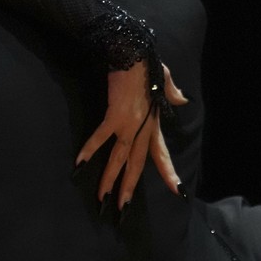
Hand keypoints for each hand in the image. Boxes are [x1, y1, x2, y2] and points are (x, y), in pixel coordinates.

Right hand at [75, 62, 189, 209]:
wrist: (133, 50)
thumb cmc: (147, 62)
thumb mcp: (165, 77)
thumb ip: (172, 92)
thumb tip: (182, 100)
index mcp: (153, 122)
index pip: (161, 153)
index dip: (168, 173)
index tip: (178, 191)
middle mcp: (143, 127)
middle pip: (138, 164)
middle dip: (130, 188)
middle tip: (123, 210)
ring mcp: (128, 123)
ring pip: (120, 158)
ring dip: (110, 179)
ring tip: (102, 199)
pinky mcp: (113, 114)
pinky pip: (100, 137)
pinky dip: (90, 150)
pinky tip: (79, 164)